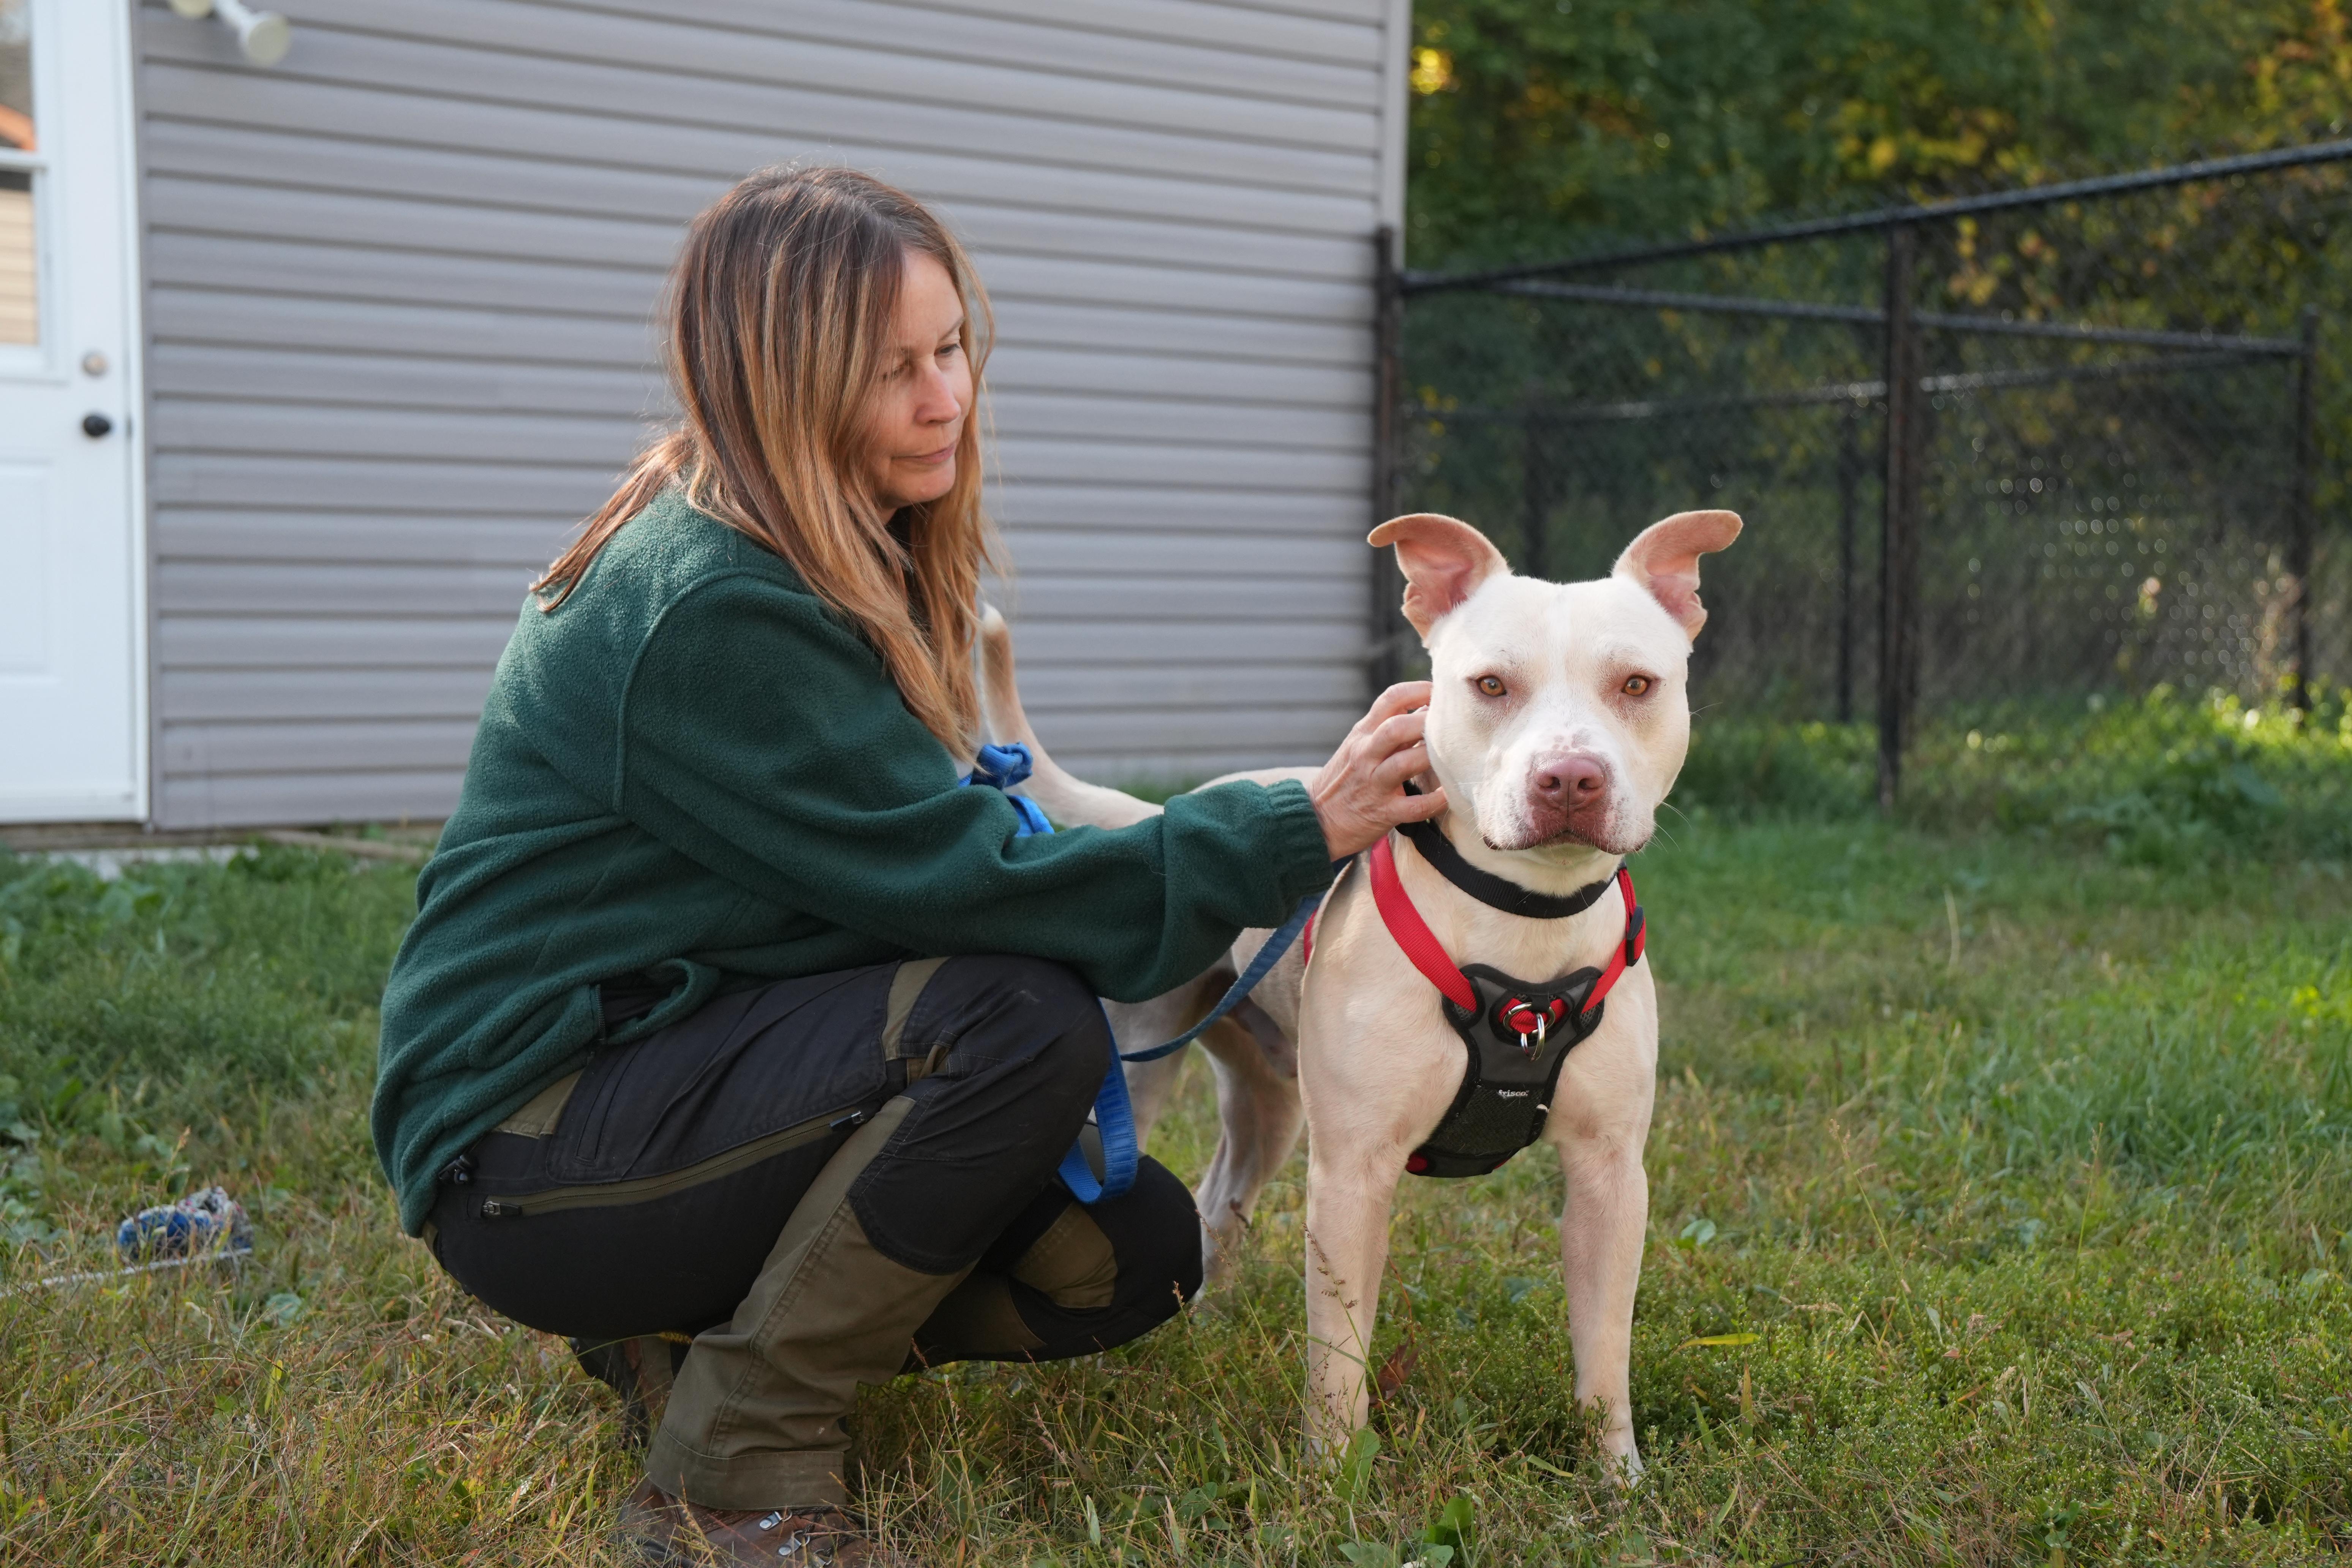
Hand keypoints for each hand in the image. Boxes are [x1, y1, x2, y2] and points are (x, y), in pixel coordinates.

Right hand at [1309, 682, 1447, 860]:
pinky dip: (1436, 801)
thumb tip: (1429, 709)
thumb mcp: (1358, 746)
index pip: (1391, 698)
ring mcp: (1374, 784)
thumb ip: (1390, 728)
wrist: (1317, 821)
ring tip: (1454, 757)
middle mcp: (1366, 755)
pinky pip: (1415, 807)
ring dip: (1433, 758)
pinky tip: (1449, 795)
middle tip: (1453, 726)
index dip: (1420, 690)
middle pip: (1397, 728)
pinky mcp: (1384, 813)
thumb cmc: (1346, 780)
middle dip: (1427, 723)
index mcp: (1363, 734)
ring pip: (1405, 763)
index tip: (1441, 695)